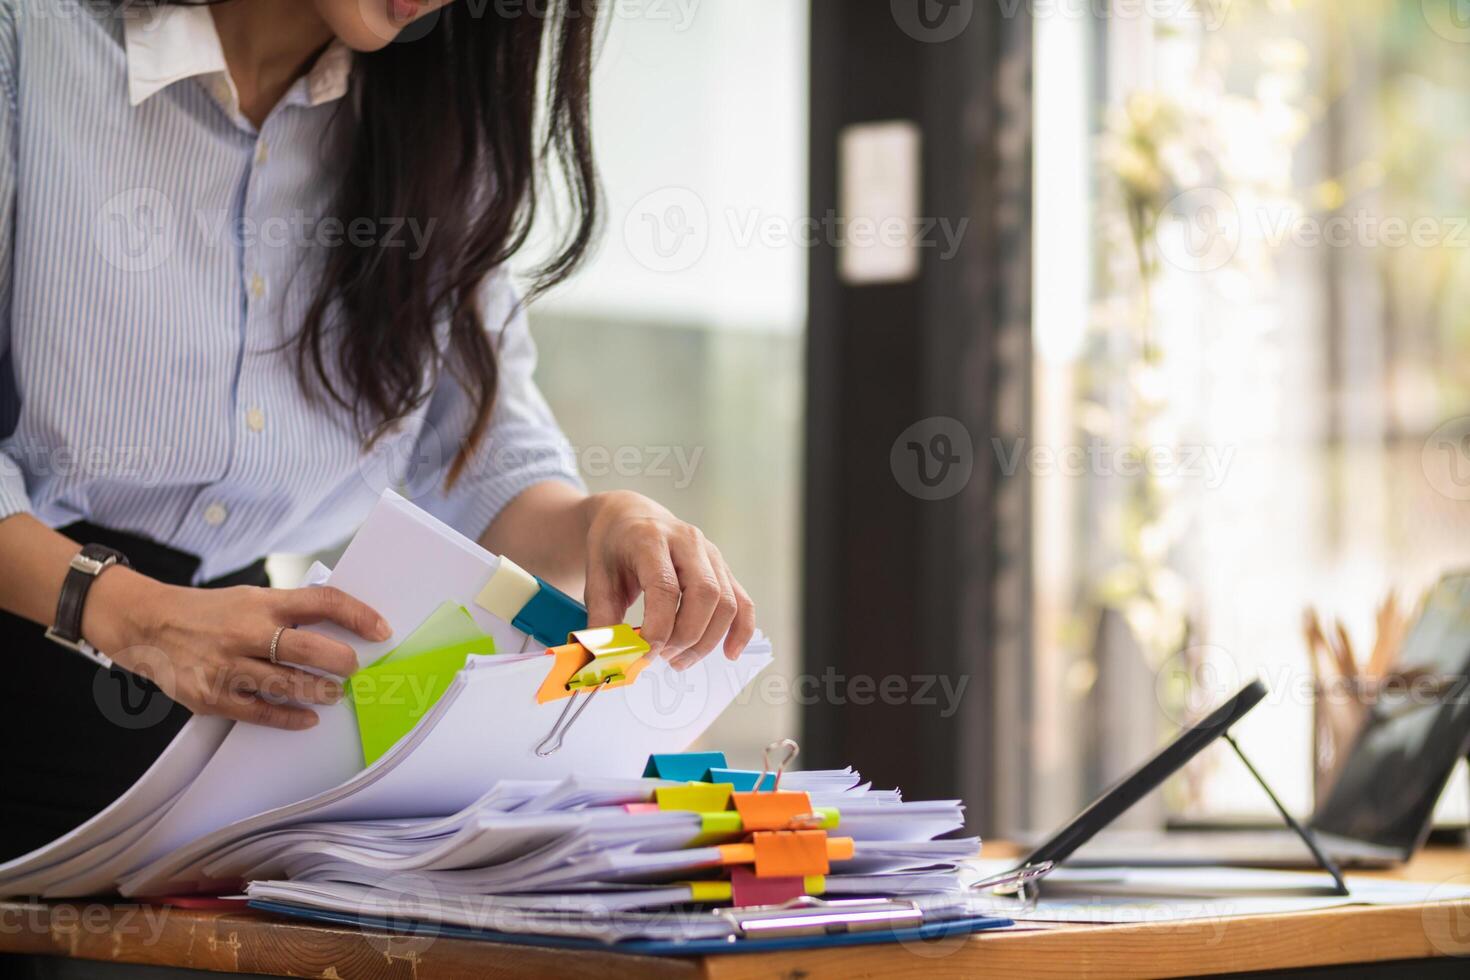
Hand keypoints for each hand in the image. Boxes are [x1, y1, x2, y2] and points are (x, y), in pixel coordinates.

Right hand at [82, 569, 391, 729]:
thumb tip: (339, 625)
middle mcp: (246, 632)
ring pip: (288, 684)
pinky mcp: (211, 696)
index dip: (358, 615)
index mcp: (262, 602)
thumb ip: (289, 610)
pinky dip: (289, 717)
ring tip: (333, 693)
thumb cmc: (209, 612)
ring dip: (319, 691)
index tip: (381, 629)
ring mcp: (228, 666)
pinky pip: (260, 712)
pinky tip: (306, 718)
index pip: (323, 602)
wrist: (147, 624)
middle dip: (341, 661)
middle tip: (353, 669)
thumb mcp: (250, 597)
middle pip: (309, 649)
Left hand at [583, 490, 755, 669]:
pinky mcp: (722, 568)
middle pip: (704, 594)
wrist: (629, 517)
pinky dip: (741, 630)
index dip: (658, 628)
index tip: (644, 654)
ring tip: (678, 660)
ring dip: (706, 641)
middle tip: (663, 657)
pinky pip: (742, 601)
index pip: (665, 587)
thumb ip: (602, 619)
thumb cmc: (612, 548)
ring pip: (726, 603)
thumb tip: (610, 660)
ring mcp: (710, 554)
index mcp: (650, 539)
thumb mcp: (596, 578)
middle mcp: (687, 542)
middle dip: (686, 636)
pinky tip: (729, 653)